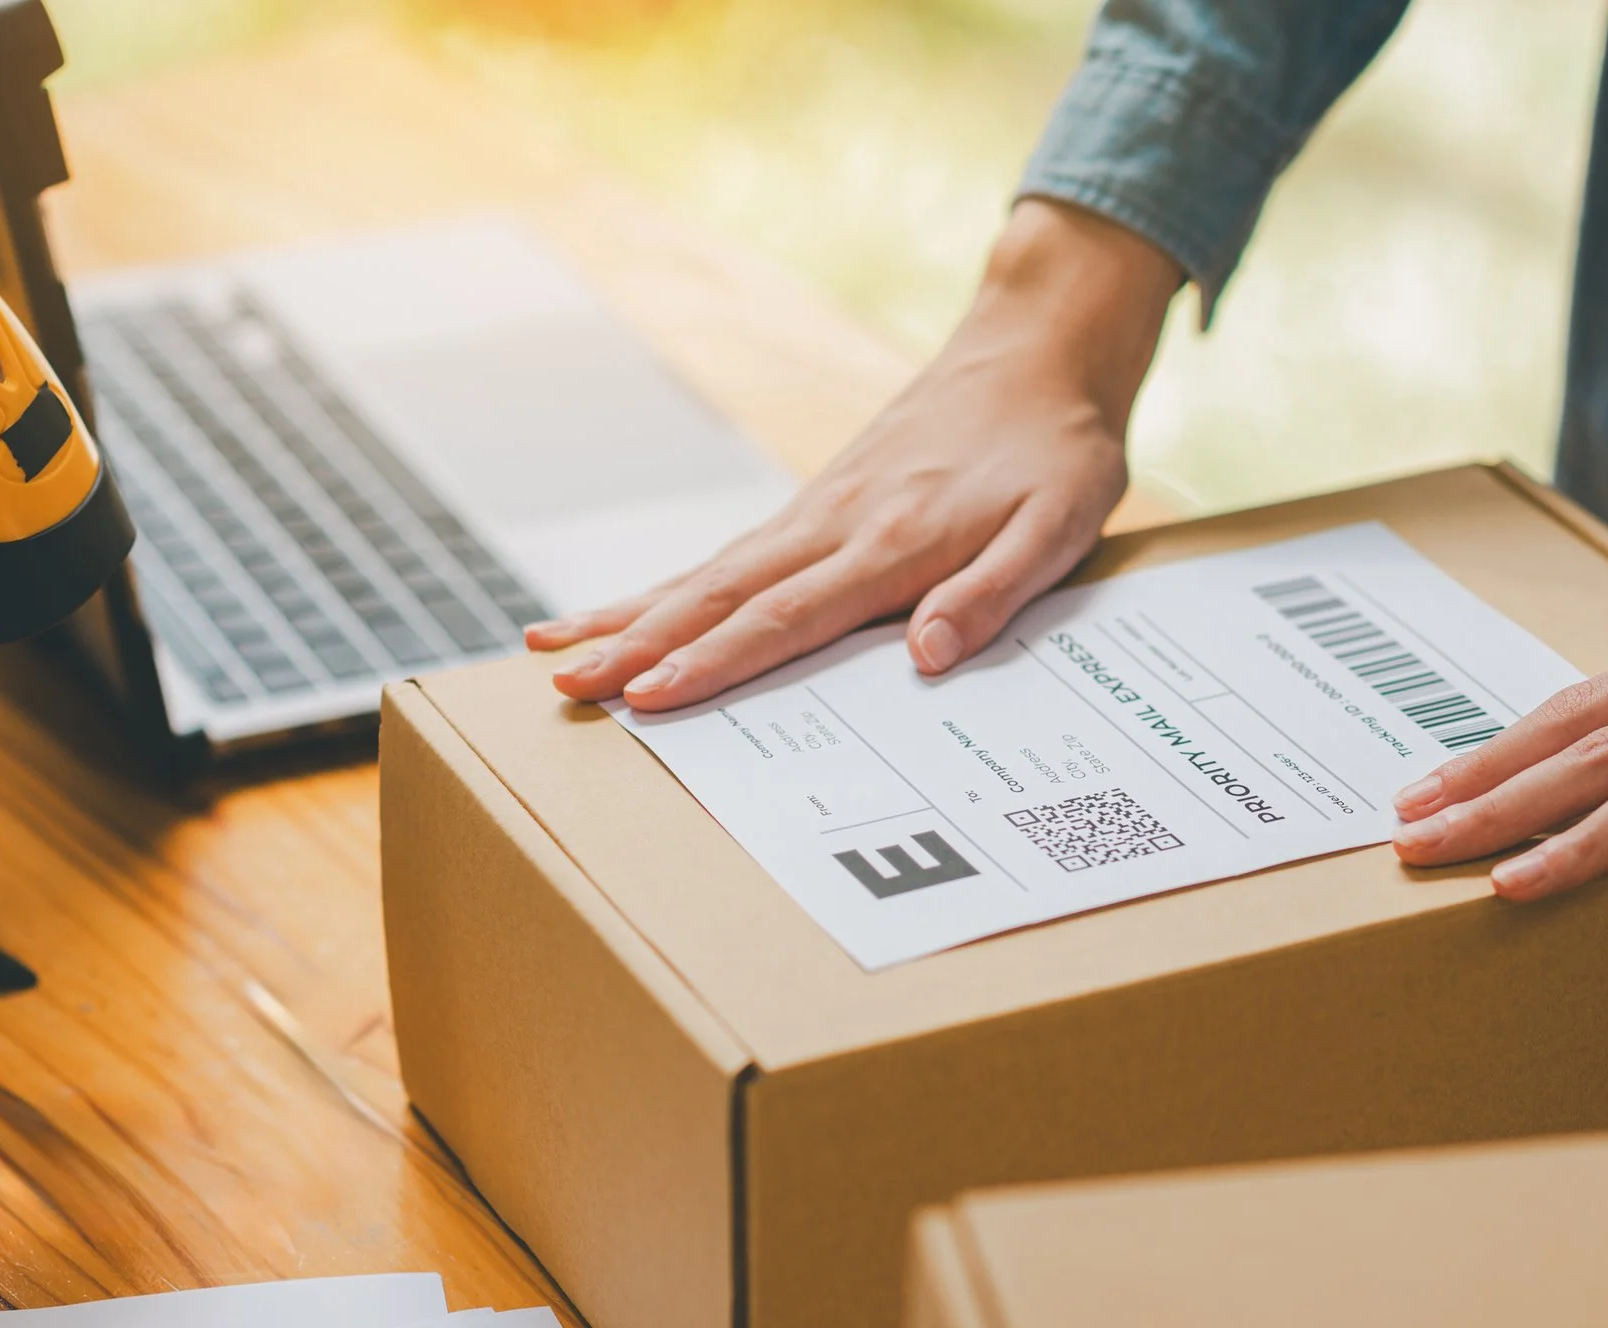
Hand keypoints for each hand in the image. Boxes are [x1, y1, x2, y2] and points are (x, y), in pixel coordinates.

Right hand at [528, 200, 1182, 708]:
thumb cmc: (1057, 450)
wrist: (1037, 352)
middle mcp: (835, 524)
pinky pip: (727, 557)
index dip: (716, 661)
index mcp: (892, 542)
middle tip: (565, 687)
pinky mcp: (815, 506)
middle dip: (640, 645)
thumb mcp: (1057, 526)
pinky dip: (669, 588)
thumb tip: (925, 657)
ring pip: (707, 574)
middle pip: (721, 595)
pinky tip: (625, 614)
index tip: (649, 695)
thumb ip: (994, 592)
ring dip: (630, 616)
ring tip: (551, 652)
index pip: (786, 616)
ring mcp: (816, 512)